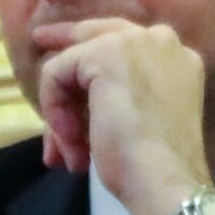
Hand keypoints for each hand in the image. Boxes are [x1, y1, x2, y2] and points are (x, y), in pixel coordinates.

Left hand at [32, 19, 212, 214]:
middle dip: (65, 43)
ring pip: (73, 64)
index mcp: (176, 60)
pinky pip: (57, 73)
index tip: (66, 50)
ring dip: (62, 114)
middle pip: (96, 36)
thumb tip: (70, 109)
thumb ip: (114, 98)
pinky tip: (71, 143)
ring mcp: (134, 42)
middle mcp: (160, 41)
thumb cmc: (155, 166)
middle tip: (38, 39)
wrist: (164, 178)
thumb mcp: (137, 123)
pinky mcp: (104, 53)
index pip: (124, 42)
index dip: (91, 49)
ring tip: (69, 155)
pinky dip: (55, 110)